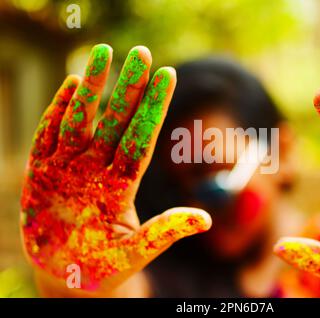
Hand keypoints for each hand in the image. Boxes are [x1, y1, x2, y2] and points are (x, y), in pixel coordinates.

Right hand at [20, 44, 210, 293]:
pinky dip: (58, 110)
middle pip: (116, 121)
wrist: (67, 277)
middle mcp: (99, 170)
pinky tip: (72, 84)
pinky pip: (49, 136)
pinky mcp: (42, 173)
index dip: (153, 108)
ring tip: (104, 53)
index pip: (142, 138)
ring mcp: (70, 168)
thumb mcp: (135, 253)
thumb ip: (164, 232)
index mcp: (123, 185)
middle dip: (128, 88)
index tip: (168, 76)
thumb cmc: (103, 268)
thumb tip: (206, 220)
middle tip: (142, 52)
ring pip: (83, 120)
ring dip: (93, 88)